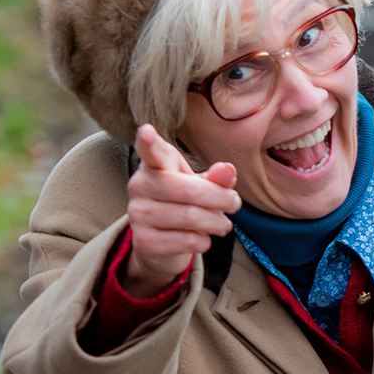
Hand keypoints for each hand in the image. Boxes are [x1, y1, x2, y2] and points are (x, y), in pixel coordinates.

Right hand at [124, 124, 240, 297]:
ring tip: (224, 224)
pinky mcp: (144, 241)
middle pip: (189, 190)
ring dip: (217, 222)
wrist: (160, 242)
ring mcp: (138, 214)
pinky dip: (205, 240)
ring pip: (191, 217)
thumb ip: (215, 177)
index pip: (150, 151)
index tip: (147, 131)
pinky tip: (204, 237)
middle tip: (235, 203)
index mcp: (153, 165)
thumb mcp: (200, 185)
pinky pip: (187, 240)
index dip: (148, 142)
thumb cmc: (181, 203)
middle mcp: (139, 186)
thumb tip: (228, 170)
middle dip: (221, 198)